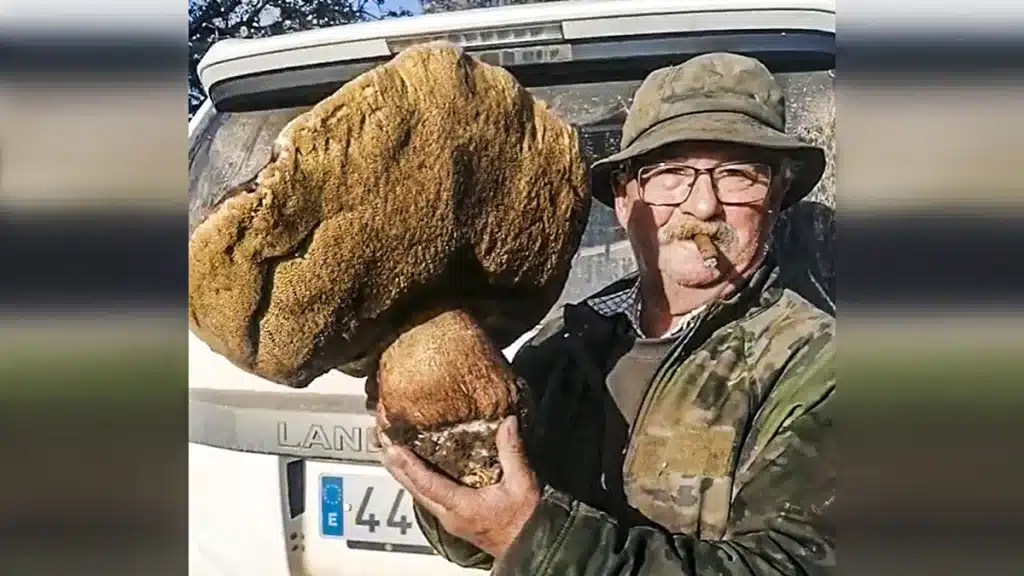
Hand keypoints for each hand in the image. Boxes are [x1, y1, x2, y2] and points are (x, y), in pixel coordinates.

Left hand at [380, 416, 540, 558]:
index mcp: (461, 506)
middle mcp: (449, 514)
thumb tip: (507, 421)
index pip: (427, 483)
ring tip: (390, 453)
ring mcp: (449, 518)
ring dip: (403, 473)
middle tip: (382, 443)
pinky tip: (413, 469)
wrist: (530, 546)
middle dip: (397, 466)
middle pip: (415, 489)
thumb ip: (512, 452)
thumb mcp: (522, 483)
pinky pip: (427, 496)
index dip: (408, 465)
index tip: (393, 447)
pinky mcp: (453, 518)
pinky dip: (416, 480)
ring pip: (419, 494)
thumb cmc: (525, 518)